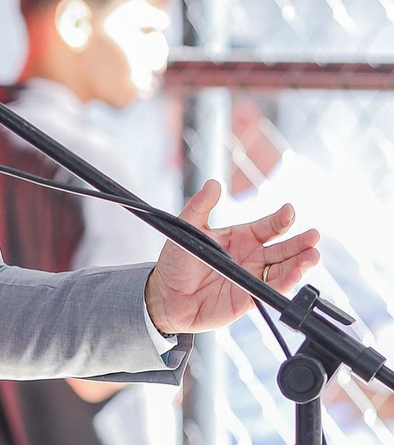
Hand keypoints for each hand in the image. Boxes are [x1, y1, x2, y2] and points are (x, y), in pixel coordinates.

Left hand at [144, 179, 319, 334]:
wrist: (166, 294)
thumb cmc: (177, 261)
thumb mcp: (187, 228)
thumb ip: (200, 206)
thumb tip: (213, 183)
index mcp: (240, 237)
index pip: (267, 227)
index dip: (280, 219)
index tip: (289, 211)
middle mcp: (252, 256)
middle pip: (283, 248)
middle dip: (299, 242)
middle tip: (313, 236)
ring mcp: (253, 277)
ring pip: (283, 269)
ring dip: (300, 263)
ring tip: (313, 255)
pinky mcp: (250, 298)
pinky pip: (271, 290)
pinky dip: (286, 283)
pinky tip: (296, 275)